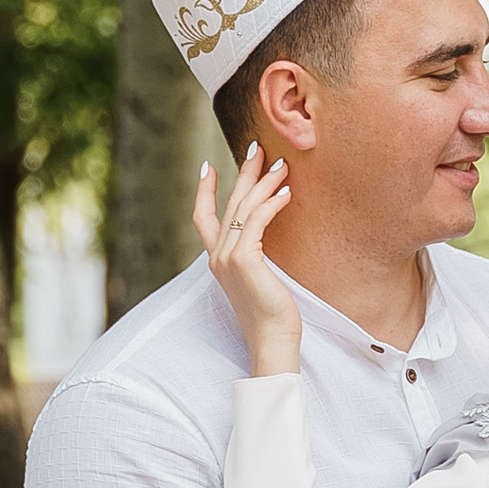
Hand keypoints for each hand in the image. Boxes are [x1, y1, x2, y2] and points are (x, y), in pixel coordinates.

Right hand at [196, 148, 301, 374]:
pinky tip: (286, 192)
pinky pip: (257, 220)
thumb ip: (255, 258)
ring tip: (283, 165)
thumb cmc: (271, 315)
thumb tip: (266, 240)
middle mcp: (217, 256)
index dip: (203, 191)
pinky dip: (272, 203)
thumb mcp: (258, 281)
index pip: (202, 218)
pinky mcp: (244, 260)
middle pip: (229, 203)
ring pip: (244, 207)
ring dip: (264, 182)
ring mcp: (227, 257)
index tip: (209, 167)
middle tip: (258, 147)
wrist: (271, 340)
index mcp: (216, 261)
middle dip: (244, 172)